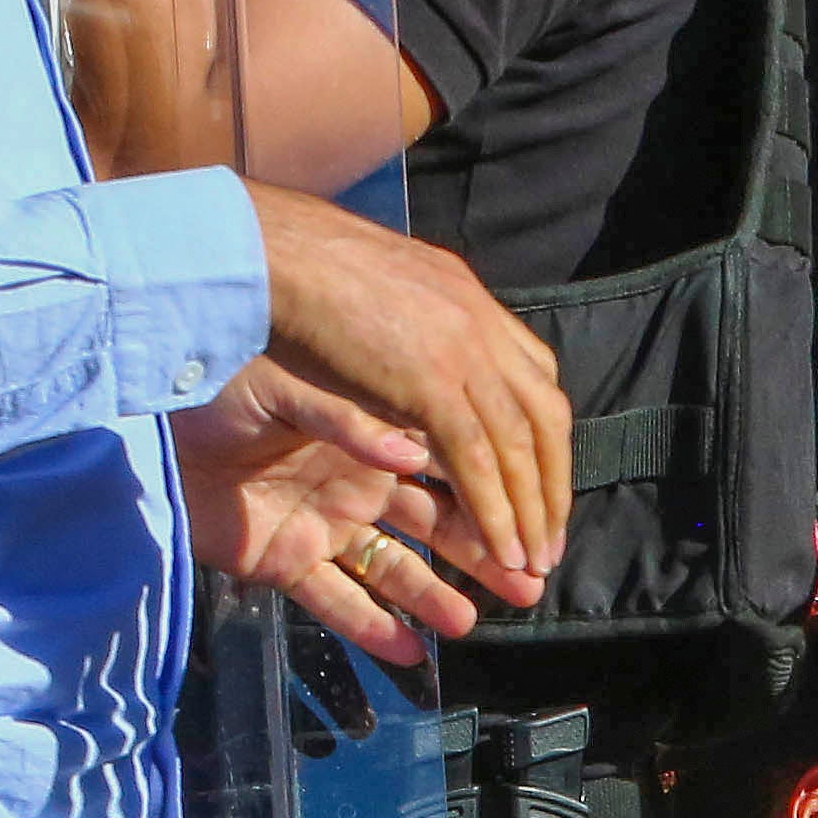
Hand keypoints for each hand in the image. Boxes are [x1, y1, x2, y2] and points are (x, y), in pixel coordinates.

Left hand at [168, 360, 500, 664]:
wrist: (146, 422)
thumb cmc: (221, 388)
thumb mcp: (290, 388)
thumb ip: (350, 421)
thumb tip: (412, 455)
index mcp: (370, 439)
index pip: (446, 471)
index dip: (489, 498)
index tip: (527, 525)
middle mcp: (357, 485)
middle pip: (435, 527)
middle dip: (482, 555)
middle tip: (526, 581)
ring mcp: (324, 527)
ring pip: (393, 571)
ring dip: (432, 598)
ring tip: (469, 621)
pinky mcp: (285, 563)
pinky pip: (334, 602)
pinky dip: (367, 628)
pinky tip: (406, 650)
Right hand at [245, 181, 572, 583]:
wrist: (266, 251)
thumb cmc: (299, 270)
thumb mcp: (380, 295)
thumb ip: (415, 329)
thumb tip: (426, 360)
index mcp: (470, 305)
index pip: (534, 383)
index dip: (543, 442)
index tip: (543, 487)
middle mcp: (481, 329)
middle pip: (541, 421)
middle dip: (549, 488)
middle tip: (551, 543)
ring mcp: (462, 354)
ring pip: (516, 447)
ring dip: (528, 511)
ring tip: (532, 567)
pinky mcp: (431, 384)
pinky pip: (476, 460)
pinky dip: (492, 510)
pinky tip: (500, 549)